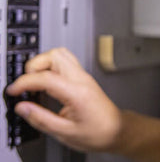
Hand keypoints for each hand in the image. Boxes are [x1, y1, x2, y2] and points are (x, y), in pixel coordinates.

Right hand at [5, 47, 121, 151]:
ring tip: (34, 83)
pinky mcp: (83, 79)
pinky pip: (65, 64)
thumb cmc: (98, 132)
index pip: (47, 77)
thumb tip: (22, 107)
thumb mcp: (65, 133)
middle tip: (26, 84)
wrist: (116, 130)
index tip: (14, 91)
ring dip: (43, 64)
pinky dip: (50, 69)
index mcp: (77, 93)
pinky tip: (45, 84)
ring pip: (61, 55)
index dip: (25, 82)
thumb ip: (41, 119)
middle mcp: (82, 80)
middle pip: (55, 55)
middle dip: (34, 66)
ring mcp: (84, 77)